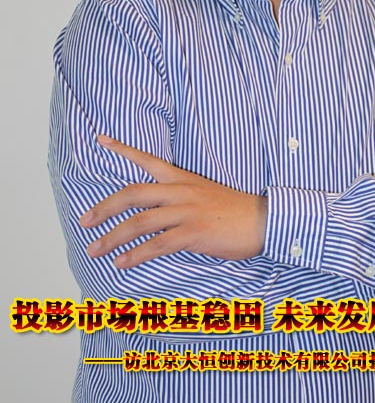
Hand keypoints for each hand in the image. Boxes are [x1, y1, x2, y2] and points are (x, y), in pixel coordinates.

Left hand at [80, 135, 266, 268]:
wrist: (262, 220)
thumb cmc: (234, 210)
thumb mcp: (204, 193)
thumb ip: (179, 198)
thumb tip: (155, 211)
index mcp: (182, 179)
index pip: (147, 159)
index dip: (122, 149)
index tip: (101, 139)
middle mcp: (180, 191)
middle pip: (132, 193)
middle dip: (105, 208)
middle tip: (85, 221)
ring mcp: (186, 212)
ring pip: (140, 222)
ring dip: (113, 237)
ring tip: (95, 250)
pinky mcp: (193, 232)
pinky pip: (158, 244)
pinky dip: (136, 254)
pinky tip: (122, 263)